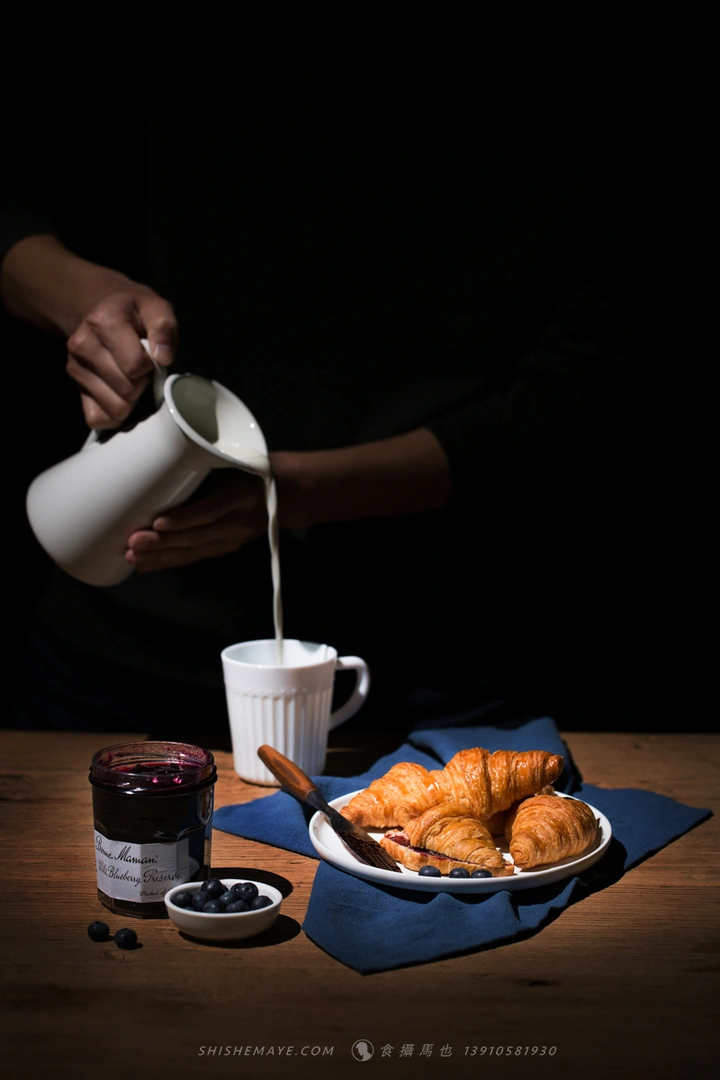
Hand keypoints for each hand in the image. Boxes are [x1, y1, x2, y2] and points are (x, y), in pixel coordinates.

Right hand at [0, 236, 177, 429]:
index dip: (150, 365)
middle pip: (126, 390)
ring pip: (115, 409)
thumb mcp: (155, 307)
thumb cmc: (132, 311)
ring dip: (130, 399)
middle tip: (141, 367)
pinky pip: (97, 419)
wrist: (98, 309)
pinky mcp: (75, 387)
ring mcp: (75, 368)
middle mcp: (83, 346)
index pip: (134, 366)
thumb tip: (163, 357)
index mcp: (103, 322)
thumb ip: (164, 327)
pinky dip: (113, 414)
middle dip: (142, 383)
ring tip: (130, 377)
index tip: (149, 354)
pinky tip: (120, 394)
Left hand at [123, 431, 450, 573]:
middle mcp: (236, 522)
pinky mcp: (227, 544)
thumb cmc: (263, 468)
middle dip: (162, 543)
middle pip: (196, 537)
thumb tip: (176, 440)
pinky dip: (172, 560)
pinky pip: (196, 555)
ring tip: (134, 558)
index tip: (158, 522)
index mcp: (241, 496)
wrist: (297, 493)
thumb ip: (212, 454)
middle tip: (132, 543)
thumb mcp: (241, 456)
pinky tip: (151, 564)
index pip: (210, 511)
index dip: (184, 520)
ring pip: (193, 551)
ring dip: (162, 556)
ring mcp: (232, 537)